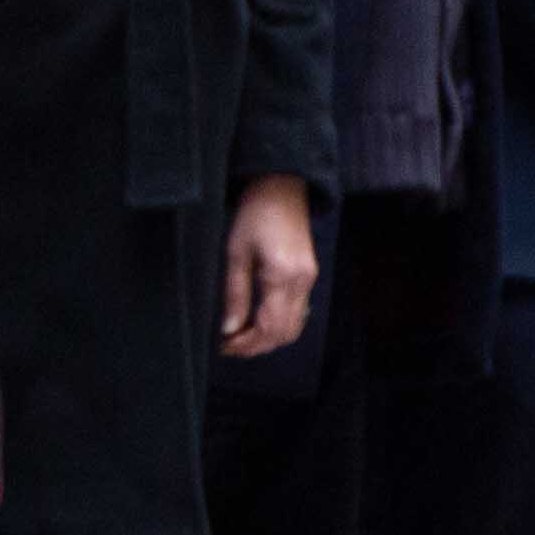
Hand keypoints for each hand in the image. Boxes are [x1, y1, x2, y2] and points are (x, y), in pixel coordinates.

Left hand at [216, 171, 315, 358]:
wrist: (281, 188)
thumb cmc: (255, 214)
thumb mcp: (236, 253)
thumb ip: (234, 294)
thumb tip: (229, 328)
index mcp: (283, 276)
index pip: (269, 327)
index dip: (247, 344)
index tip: (224, 347)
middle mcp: (302, 282)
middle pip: (284, 333)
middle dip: (256, 346)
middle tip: (229, 347)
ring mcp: (309, 280)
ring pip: (294, 327)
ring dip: (268, 338)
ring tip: (241, 337)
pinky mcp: (309, 276)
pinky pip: (298, 312)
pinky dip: (279, 325)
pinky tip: (257, 322)